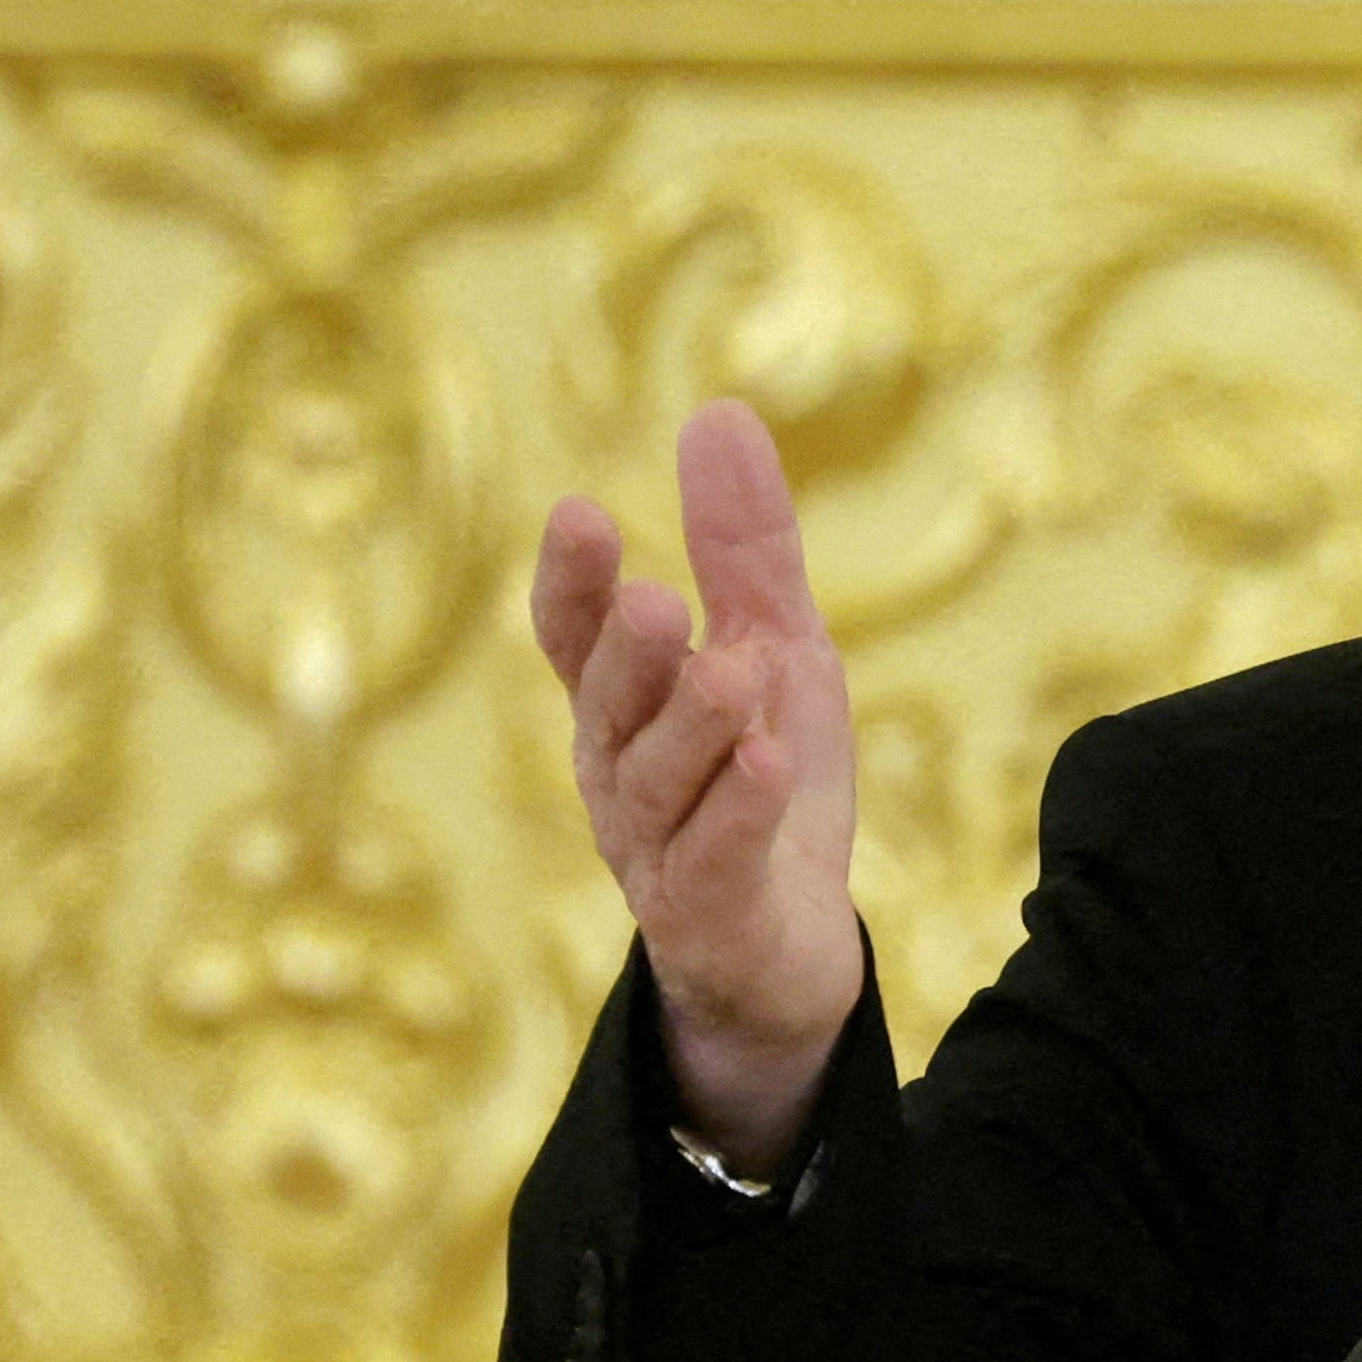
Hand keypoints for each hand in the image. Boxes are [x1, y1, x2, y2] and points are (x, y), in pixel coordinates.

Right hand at [530, 402, 865, 1171]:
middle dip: (627, 654)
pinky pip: (713, 860)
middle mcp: (619, 774)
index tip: (581, 514)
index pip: (572, 636)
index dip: (571, 581)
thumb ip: (743, 547)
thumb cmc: (763, 783)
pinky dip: (737, 812)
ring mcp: (655, 852)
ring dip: (693, 727)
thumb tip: (719, 410)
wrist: (791, 951)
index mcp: (621, 706)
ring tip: (735, 674)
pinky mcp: (708, 916)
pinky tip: (768, 766)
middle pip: (608, 707)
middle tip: (656, 601)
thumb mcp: (774, 647)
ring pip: (659, 783)